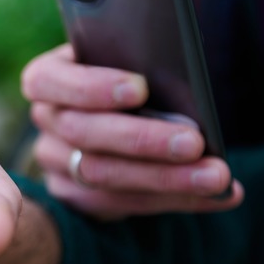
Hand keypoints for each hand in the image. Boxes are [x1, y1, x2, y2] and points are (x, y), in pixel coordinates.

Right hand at [21, 44, 243, 219]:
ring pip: (100, 175)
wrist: (127, 110)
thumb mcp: (131, 61)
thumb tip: (181, 88)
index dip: (90, 86)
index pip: (48, 80)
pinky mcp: (75, 194)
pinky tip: (217, 194)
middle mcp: (45, 119)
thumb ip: (142, 66)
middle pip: (80, 132)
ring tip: (215, 176)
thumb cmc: (133, 73)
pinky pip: (120, 203)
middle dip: (141, 139)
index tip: (140, 89)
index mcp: (48, 77)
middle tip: (194, 142)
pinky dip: (175, 199)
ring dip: (165, 177)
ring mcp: (54, 161)